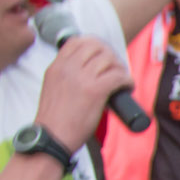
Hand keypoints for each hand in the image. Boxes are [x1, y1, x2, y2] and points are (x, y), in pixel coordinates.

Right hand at [34, 34, 133, 152]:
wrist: (51, 138)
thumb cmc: (54, 121)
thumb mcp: (53, 88)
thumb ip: (67, 77)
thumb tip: (90, 73)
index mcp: (56, 67)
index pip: (76, 42)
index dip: (94, 45)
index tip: (103, 55)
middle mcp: (68, 68)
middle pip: (96, 47)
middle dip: (110, 55)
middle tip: (116, 68)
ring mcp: (81, 78)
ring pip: (109, 59)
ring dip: (120, 68)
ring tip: (122, 79)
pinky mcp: (95, 91)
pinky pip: (118, 76)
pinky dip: (127, 80)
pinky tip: (128, 87)